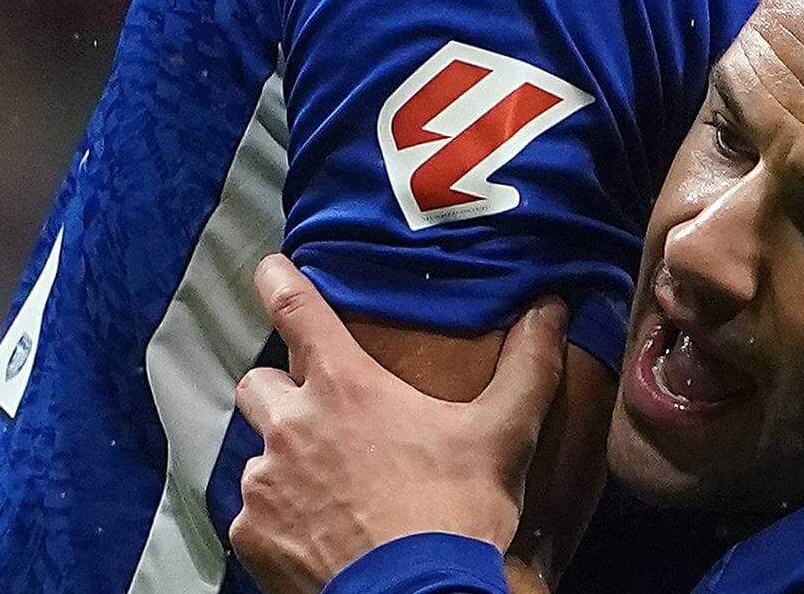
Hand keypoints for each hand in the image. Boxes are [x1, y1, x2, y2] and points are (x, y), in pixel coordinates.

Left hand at [229, 255, 568, 593]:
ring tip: (327, 487)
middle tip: (320, 415)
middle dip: (282, 390)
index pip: (295, 308)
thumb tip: (552, 306)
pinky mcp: (253, 535)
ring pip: (255, 452)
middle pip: (258, 382)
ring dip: (283, 460)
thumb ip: (528, 365)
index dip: (276, 280)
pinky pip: (252, 513)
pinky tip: (317, 533)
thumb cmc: (456, 514)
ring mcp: (265, 482)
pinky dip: (278, 518)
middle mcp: (293, 424)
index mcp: (345, 385)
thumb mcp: (503, 434)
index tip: (266, 268)